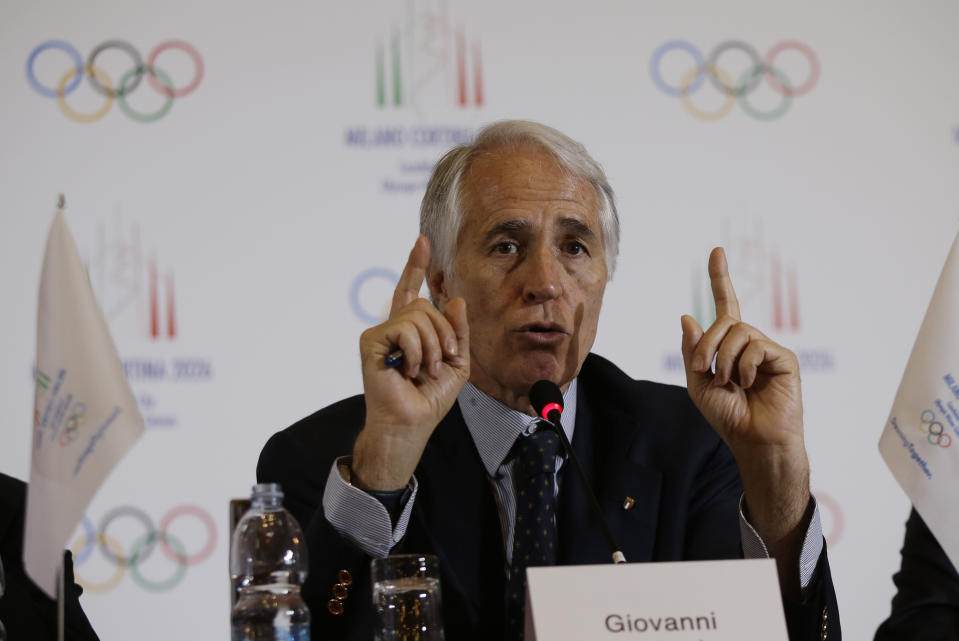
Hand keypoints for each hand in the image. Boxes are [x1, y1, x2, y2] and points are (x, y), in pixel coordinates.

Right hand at [351, 236, 469, 490]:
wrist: (412, 422)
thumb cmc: (430, 397)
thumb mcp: (458, 362)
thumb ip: (458, 331)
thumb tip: (454, 299)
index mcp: (411, 330)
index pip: (413, 291)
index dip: (416, 266)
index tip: (422, 242)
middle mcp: (393, 327)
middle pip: (426, 305)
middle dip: (444, 333)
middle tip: (441, 361)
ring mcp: (381, 333)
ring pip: (418, 316)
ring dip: (432, 346)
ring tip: (425, 369)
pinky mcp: (371, 341)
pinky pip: (404, 329)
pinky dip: (415, 352)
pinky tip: (408, 370)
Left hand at [680, 248, 809, 592]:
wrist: (753, 440)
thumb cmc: (728, 416)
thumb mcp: (698, 383)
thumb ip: (693, 351)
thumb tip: (687, 315)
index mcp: (730, 346)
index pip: (726, 305)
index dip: (720, 278)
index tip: (717, 251)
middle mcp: (750, 342)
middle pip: (725, 321)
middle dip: (708, 345)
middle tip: (706, 370)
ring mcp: (768, 349)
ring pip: (738, 332)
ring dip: (724, 359)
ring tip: (730, 382)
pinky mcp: (784, 359)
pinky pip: (755, 347)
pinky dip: (744, 367)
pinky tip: (749, 385)